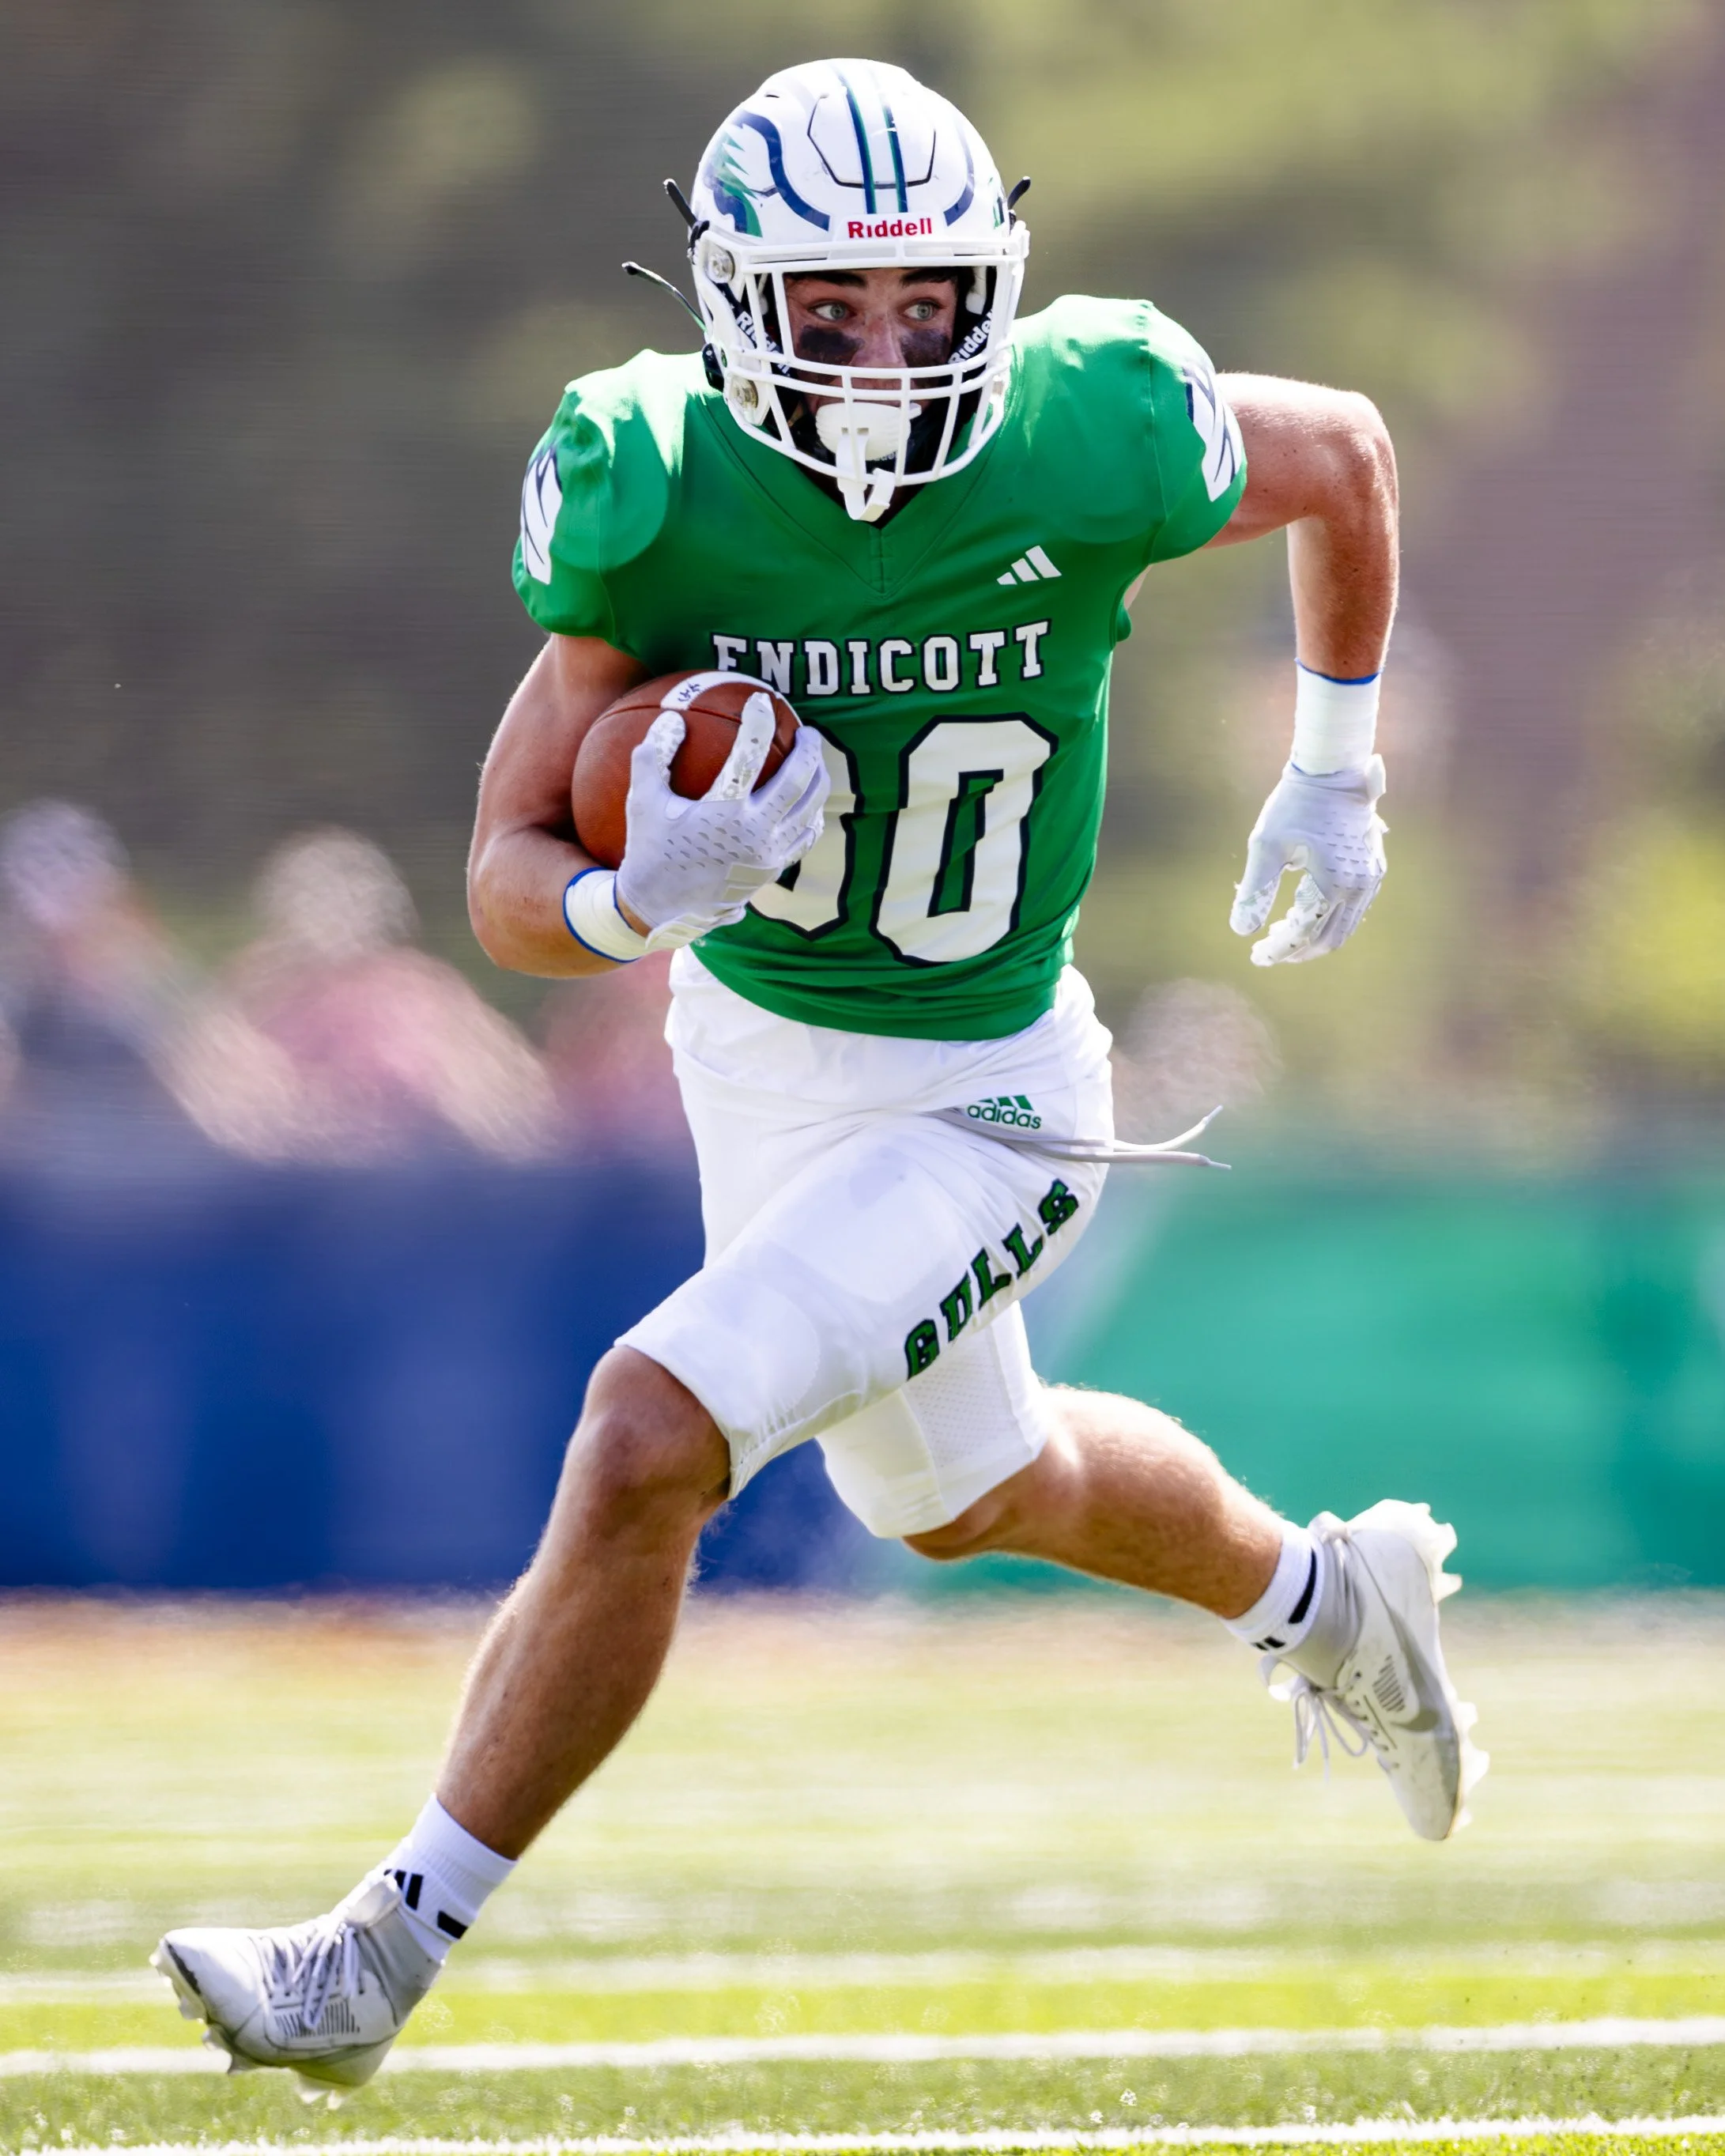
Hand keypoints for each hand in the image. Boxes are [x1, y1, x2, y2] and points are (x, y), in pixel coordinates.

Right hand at [615, 693, 828, 951]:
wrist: (660, 909)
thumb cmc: (649, 851)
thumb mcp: (641, 802)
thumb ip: (653, 756)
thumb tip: (672, 718)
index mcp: (724, 813)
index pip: (749, 756)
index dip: (757, 721)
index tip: (760, 699)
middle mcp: (755, 835)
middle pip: (798, 782)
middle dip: (809, 749)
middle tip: (806, 731)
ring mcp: (769, 856)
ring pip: (811, 810)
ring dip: (817, 780)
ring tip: (813, 762)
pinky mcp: (773, 871)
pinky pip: (805, 838)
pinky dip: (811, 815)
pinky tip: (807, 803)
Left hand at [1229, 755, 1386, 965]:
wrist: (1331, 771)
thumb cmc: (1293, 804)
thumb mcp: (1265, 845)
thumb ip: (1254, 890)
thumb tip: (1240, 931)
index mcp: (1332, 882)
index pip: (1303, 933)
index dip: (1278, 949)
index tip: (1255, 955)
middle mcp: (1358, 885)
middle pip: (1328, 939)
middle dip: (1296, 950)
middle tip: (1266, 949)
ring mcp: (1371, 877)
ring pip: (1344, 928)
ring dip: (1313, 937)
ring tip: (1280, 932)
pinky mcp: (1374, 868)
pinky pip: (1354, 909)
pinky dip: (1329, 919)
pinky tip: (1303, 912)